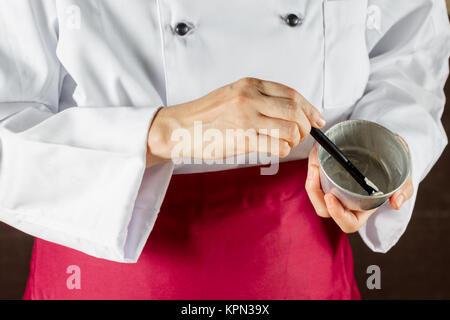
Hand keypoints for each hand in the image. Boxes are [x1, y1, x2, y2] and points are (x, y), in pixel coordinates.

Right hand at [147, 77, 325, 165]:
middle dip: (306, 127)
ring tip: (286, 144)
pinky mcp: (242, 138)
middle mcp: (250, 97)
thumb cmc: (206, 115)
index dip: (310, 108)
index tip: (317, 119)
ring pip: (290, 129)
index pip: (292, 94)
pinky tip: (277, 150)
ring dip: (294, 140)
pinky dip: (284, 150)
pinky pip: (277, 145)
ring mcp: (247, 117)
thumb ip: (259, 98)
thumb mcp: (233, 95)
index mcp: (250, 85)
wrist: (180, 127)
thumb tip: (289, 112)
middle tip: (302, 135)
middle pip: (296, 111)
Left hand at [305, 139, 412, 232]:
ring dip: (311, 180)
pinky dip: (313, 167)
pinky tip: (316, 155)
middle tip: (315, 173)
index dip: (337, 215)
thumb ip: (403, 190)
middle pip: (324, 209)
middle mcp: (346, 202)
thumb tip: (396, 202)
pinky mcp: (328, 176)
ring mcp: (336, 190)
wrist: (389, 150)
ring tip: (314, 162)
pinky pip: (315, 177)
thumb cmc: (396, 168)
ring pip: (316, 193)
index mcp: (363, 210)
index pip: (348, 223)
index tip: (331, 198)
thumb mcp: (404, 178)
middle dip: (315, 194)